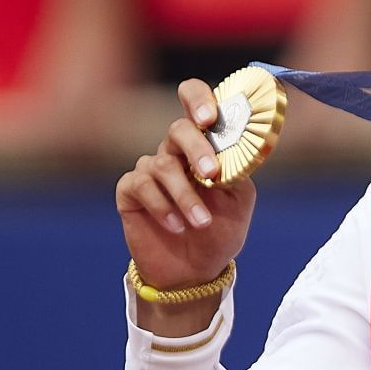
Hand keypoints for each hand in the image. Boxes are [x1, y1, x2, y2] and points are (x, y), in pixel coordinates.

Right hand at [115, 79, 258, 293]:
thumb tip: (229, 155)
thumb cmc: (220, 229)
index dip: (198, 99)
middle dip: (197, 149)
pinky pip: (142, 186)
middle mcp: (174, 150)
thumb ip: (237, 172)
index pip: (194, 101)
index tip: (209, 118)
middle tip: (211, 173)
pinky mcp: (130, 190)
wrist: (195, 269)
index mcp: (205, 144)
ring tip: (201, 223)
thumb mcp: (240, 201)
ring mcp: (150, 168)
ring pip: (162, 165)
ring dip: (186, 196)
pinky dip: (163, 207)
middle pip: (178, 129)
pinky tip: (177, 226)